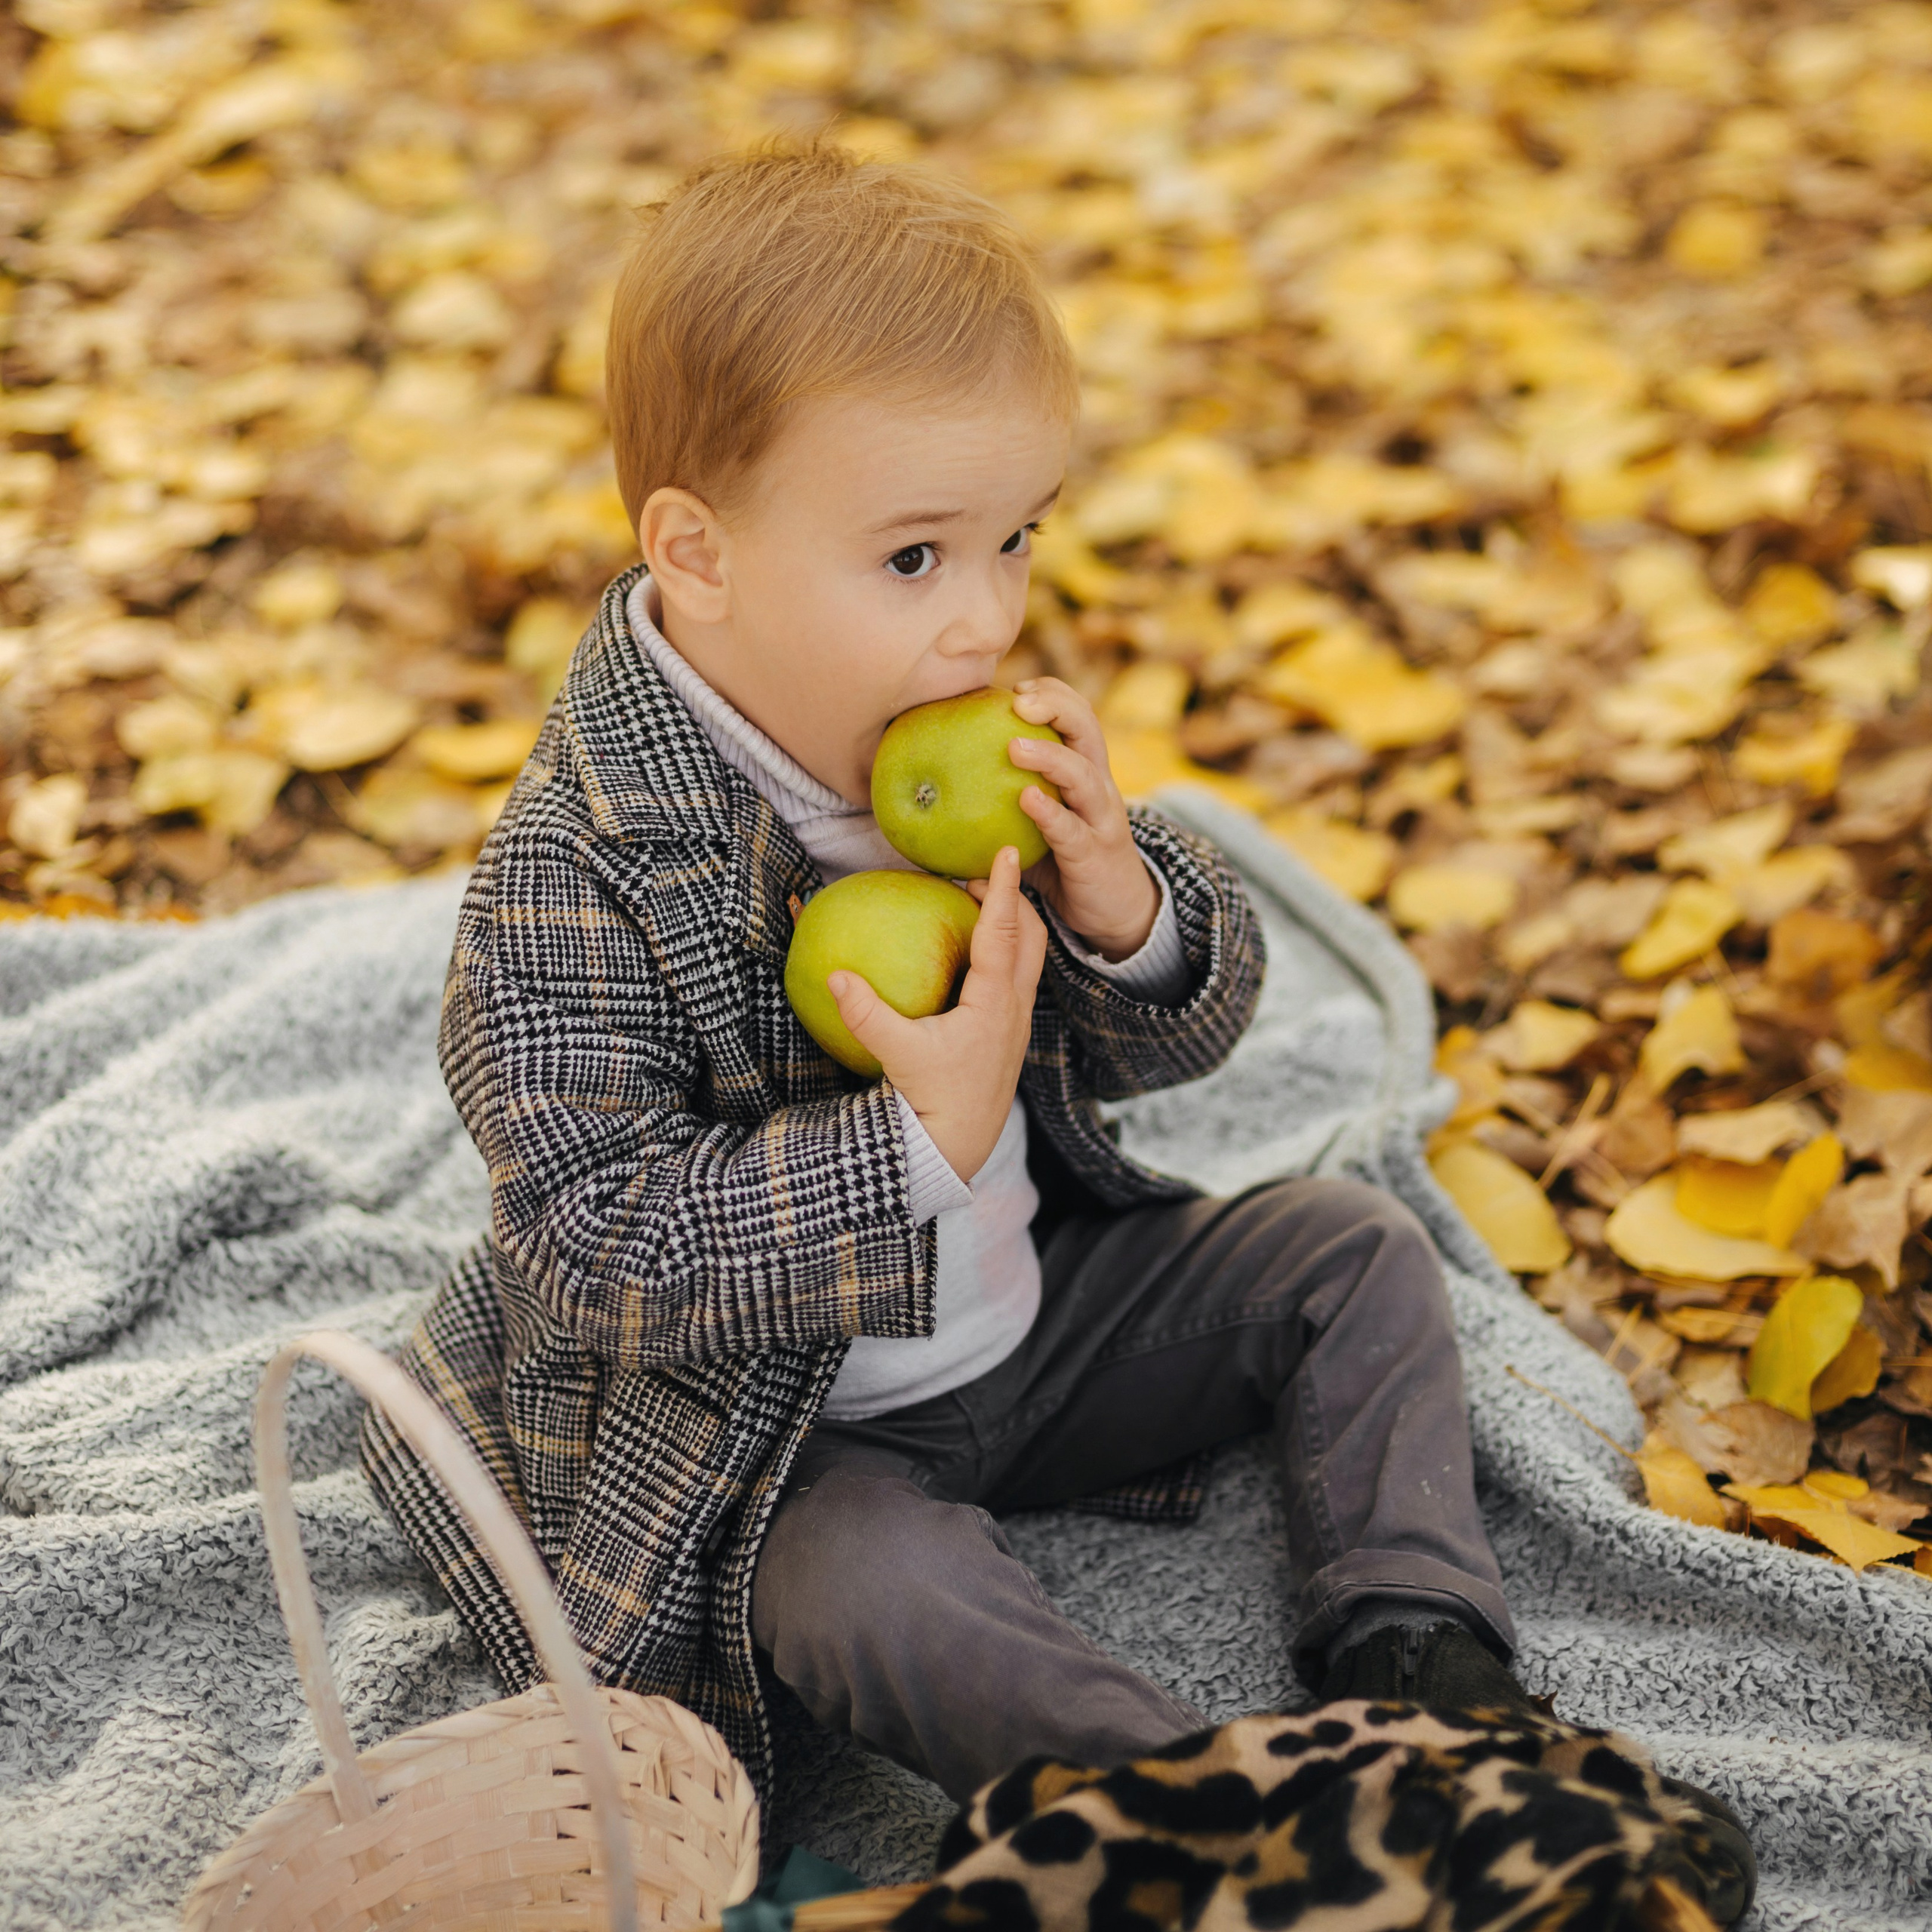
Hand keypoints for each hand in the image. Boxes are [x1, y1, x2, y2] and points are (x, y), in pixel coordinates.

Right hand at [828, 847, 1045, 1182]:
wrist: (957, 1147)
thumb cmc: (930, 1102)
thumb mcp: (896, 1054)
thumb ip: (866, 1015)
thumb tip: (836, 975)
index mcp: (994, 1004)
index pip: (1002, 933)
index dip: (1002, 889)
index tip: (1005, 852)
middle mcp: (1016, 1008)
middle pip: (1031, 936)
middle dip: (1013, 898)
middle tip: (981, 872)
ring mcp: (1018, 1022)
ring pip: (1031, 957)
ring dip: (1014, 924)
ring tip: (980, 902)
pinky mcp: (1011, 1034)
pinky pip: (1020, 977)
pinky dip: (1008, 950)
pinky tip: (976, 950)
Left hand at [1007, 677, 1157, 960]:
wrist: (1116, 910)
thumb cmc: (1065, 861)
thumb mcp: (1036, 823)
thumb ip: (1002, 802)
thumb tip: (932, 790)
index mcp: (1085, 770)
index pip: (1076, 715)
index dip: (1051, 693)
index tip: (1016, 686)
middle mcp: (1098, 785)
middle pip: (1087, 729)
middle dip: (1055, 705)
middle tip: (1017, 699)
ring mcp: (1100, 818)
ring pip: (1082, 774)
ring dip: (1049, 756)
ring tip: (1014, 746)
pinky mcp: (1095, 853)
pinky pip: (1071, 829)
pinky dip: (1050, 813)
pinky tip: (1026, 800)